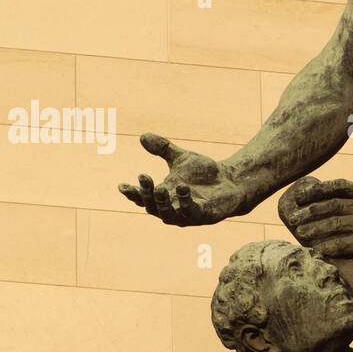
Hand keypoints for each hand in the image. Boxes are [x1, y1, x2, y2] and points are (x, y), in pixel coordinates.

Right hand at [118, 132, 247, 225]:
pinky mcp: (203, 215)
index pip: (143, 198)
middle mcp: (172, 208)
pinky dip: (184, 201)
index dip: (132, 193)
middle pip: (152, 207)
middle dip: (146, 194)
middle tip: (144, 177)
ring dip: (162, 202)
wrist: (230, 181)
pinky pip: (190, 211)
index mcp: (163, 196)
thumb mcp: (181, 158)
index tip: (121, 186)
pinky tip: (183, 188)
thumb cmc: (204, 173)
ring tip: (159, 187)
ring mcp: (186, 214)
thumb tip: (142, 136)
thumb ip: (162, 149)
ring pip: (168, 214)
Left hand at [279, 177, 352, 280]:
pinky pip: (340, 243)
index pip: (341, 186)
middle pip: (331, 205)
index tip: (304, 192)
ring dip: (313, 229)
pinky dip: (326, 246)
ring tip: (301, 233)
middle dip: (311, 210)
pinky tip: (317, 249)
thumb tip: (345, 210)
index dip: (320, 188)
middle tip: (295, 216)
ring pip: (332, 224)